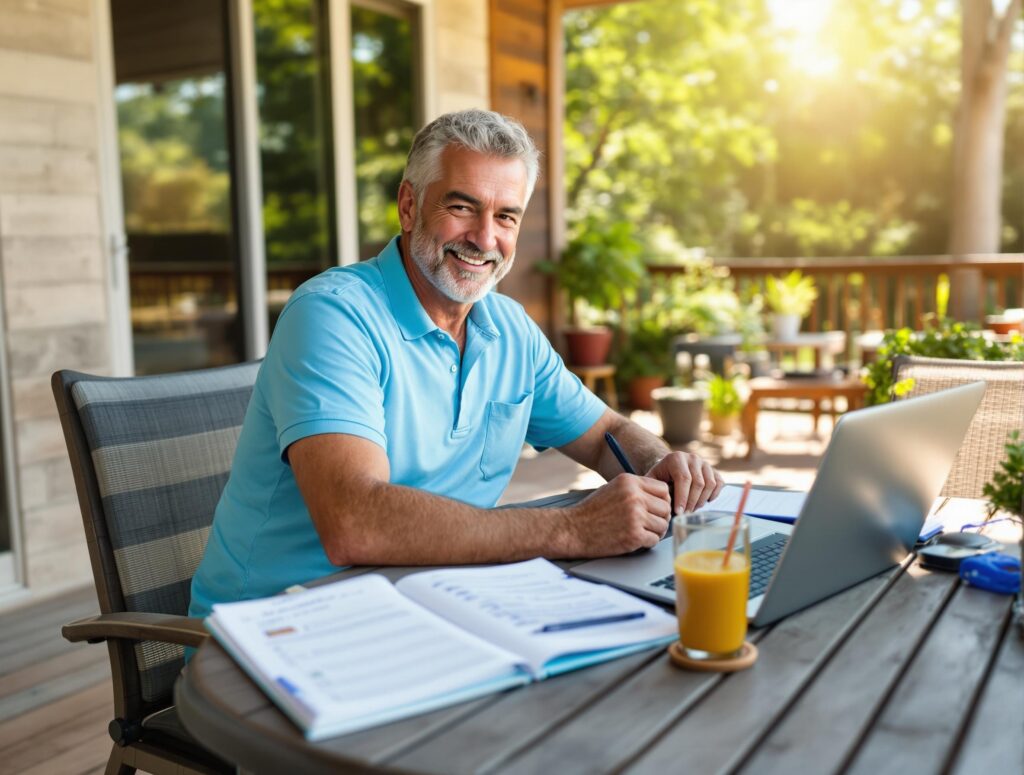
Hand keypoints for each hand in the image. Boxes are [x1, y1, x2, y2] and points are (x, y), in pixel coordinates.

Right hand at [557, 474, 671, 556]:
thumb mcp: (612, 489)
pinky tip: (635, 540)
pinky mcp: (634, 535)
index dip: (661, 501)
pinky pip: (654, 539)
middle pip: (666, 507)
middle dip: (660, 517)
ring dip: (655, 531)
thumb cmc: (592, 511)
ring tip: (641, 532)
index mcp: (629, 481)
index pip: (663, 489)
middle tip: (649, 523)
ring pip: (663, 524)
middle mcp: (634, 496)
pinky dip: (647, 542)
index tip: (655, 509)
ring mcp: (635, 516)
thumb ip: (635, 489)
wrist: (573, 529)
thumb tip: (661, 496)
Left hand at [646, 452, 723, 513]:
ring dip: (702, 500)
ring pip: (710, 484)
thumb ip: (655, 489)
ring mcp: (704, 463)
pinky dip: (714, 495)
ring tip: (692, 509)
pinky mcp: (713, 469)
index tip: (679, 512)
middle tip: (685, 515)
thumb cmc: (660, 476)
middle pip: (698, 483)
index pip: (683, 479)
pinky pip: (719, 483)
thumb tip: (663, 504)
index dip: (682, 497)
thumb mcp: (652, 480)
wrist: (669, 467)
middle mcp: (692, 458)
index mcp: (676, 458)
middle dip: (692, 502)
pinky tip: (704, 502)